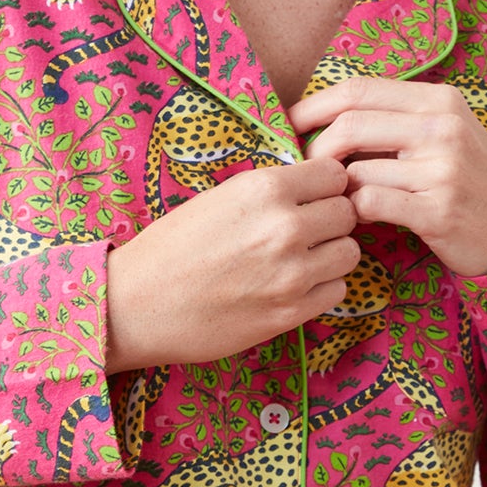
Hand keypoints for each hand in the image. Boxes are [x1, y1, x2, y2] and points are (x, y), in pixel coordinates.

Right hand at [105, 158, 358, 372]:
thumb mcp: (218, 198)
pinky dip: (322, 288)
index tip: (313, 196)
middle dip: (332, 220)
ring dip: (331, 255)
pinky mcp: (291, 312)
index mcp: (264, 189)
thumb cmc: (170, 248)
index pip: (334, 174)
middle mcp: (284, 228)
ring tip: (302, 259)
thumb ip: (269, 192)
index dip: (326, 185)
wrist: (136, 306)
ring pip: (350, 253)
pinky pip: (337, 290)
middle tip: (308, 231)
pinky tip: (293, 286)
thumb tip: (314, 188)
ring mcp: (292, 274)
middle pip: (347, 213)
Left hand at [289, 78, 486, 277]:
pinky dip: (356, 213)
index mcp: (440, 101)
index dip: (314, 106)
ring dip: (339, 190)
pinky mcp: (438, 211)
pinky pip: (370, 204)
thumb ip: (396, 121)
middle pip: (349, 125)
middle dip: (316, 151)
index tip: (291, 124)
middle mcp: (443, 128)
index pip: (358, 90)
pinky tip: (365, 219)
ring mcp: (443, 169)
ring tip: (345, 201)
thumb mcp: (445, 135)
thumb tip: (325, 118)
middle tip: (308, 173)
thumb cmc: (471, 184)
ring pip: (355, 170)